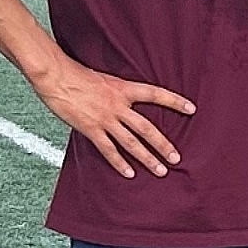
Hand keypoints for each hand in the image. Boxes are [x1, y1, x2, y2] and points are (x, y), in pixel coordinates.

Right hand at [32, 53, 193, 177]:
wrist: (56, 76)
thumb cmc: (76, 74)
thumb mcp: (104, 79)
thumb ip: (116, 93)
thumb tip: (125, 103)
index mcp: (123, 88)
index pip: (155, 94)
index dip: (174, 101)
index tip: (191, 109)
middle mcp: (118, 105)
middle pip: (146, 128)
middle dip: (163, 144)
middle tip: (176, 158)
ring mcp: (105, 118)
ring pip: (131, 142)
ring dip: (147, 158)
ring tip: (160, 171)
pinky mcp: (91, 128)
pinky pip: (108, 149)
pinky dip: (119, 162)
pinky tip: (129, 173)